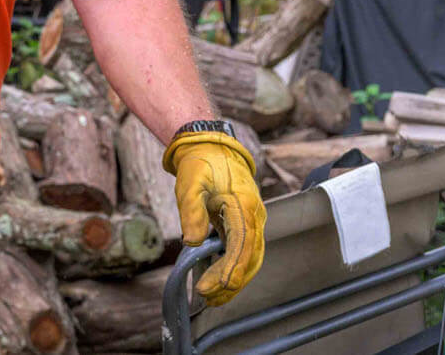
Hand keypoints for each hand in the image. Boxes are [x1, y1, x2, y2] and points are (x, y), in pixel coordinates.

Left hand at [162, 130, 266, 305]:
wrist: (210, 147)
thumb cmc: (200, 163)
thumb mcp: (190, 182)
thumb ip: (192, 211)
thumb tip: (193, 241)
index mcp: (244, 206)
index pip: (242, 246)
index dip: (230, 269)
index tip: (215, 286)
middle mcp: (254, 217)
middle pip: (250, 258)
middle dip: (231, 281)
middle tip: (208, 297)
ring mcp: (252, 222)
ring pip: (249, 259)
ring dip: (234, 280)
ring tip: (213, 298)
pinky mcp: (243, 225)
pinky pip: (243, 252)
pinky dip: (233, 270)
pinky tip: (219, 283)